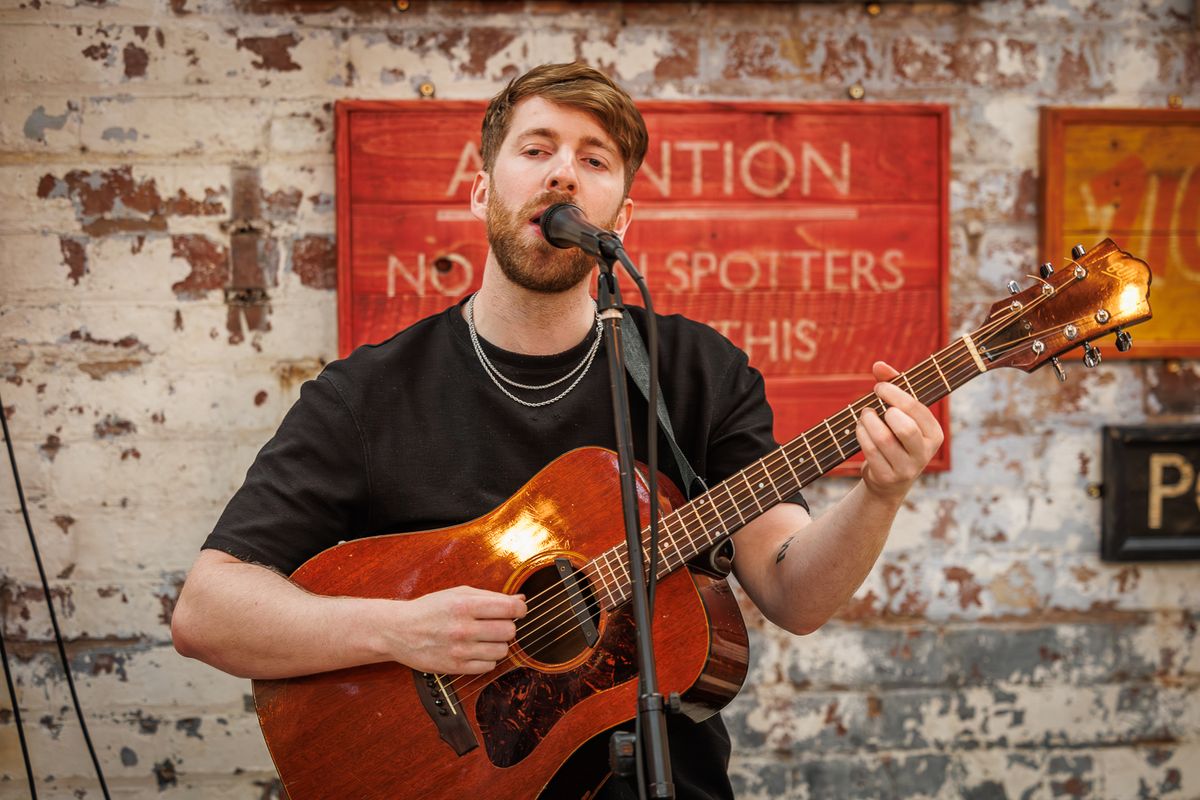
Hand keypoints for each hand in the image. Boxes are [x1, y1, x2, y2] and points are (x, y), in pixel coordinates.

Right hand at [387, 586, 526, 674]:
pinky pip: (489, 666)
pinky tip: (477, 649)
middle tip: (496, 623)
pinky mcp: (455, 667)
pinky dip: (488, 658)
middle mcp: (463, 628)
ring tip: (485, 637)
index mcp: (465, 605)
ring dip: (498, 643)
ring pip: (502, 650)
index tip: (518, 610)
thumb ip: (490, 596)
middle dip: (507, 626)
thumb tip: (521, 600)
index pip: (509, 608)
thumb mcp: (458, 593)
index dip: (520, 609)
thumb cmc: (430, 609)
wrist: (399, 631)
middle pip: (509, 631)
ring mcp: (459, 650)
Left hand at [855, 361, 943, 502]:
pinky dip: (861, 435)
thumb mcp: (900, 412)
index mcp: (934, 434)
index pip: (917, 409)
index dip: (895, 393)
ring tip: (864, 415)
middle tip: (871, 405)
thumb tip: (878, 364)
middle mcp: (924, 453)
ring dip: (867, 422)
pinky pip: (870, 451)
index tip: (879, 387)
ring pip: (883, 439)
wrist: (889, 481)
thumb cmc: (896, 436)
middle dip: (884, 410)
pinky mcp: (887, 477)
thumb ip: (893, 385)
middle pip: (904, 427)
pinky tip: (860, 429)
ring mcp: (906, 468)